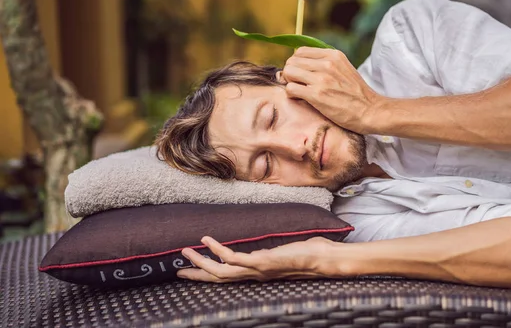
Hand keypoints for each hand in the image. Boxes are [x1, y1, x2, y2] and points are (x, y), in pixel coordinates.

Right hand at [176, 236, 340, 282]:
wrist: (323, 259)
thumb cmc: (309, 255)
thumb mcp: (284, 254)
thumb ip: (272, 254)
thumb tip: (268, 248)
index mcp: (258, 274)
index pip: (228, 278)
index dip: (209, 277)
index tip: (191, 273)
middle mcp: (254, 275)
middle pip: (219, 279)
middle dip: (198, 275)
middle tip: (178, 270)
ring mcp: (257, 270)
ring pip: (221, 271)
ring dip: (201, 262)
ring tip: (185, 251)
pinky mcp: (261, 262)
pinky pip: (234, 258)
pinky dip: (217, 249)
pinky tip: (207, 239)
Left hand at [280, 47, 384, 133]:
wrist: (370, 111)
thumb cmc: (356, 93)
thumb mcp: (344, 68)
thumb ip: (326, 63)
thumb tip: (303, 62)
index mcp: (333, 55)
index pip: (300, 51)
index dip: (297, 63)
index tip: (301, 74)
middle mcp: (327, 64)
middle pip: (292, 61)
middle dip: (291, 73)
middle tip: (298, 84)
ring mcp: (321, 79)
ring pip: (288, 72)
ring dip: (290, 83)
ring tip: (299, 91)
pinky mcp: (317, 95)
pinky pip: (290, 89)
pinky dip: (291, 95)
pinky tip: (300, 99)